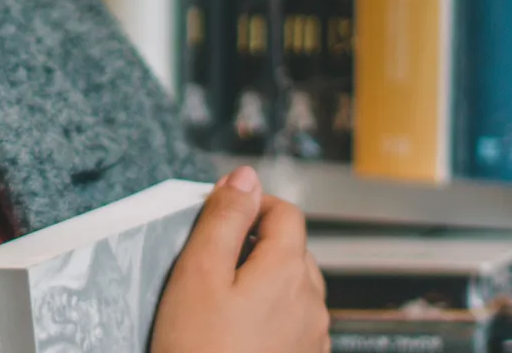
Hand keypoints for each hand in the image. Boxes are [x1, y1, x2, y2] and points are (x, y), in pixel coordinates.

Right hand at [150, 166, 329, 352]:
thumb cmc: (198, 352)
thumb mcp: (198, 273)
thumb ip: (224, 218)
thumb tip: (245, 176)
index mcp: (288, 270)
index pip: (286, 212)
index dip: (252, 204)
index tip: (220, 213)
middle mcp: (312, 302)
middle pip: (293, 248)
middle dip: (256, 242)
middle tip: (210, 258)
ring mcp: (312, 337)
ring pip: (295, 286)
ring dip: (264, 279)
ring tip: (219, 298)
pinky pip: (293, 322)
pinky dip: (269, 314)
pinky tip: (235, 331)